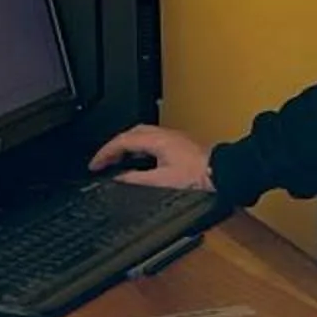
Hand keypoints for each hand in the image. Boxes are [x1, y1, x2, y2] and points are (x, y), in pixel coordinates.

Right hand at [91, 126, 215, 190]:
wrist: (223, 173)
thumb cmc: (199, 176)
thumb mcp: (162, 181)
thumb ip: (137, 180)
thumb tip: (119, 179)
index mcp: (156, 140)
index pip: (122, 140)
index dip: (105, 152)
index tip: (94, 164)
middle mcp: (163, 135)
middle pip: (129, 134)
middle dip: (112, 147)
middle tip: (101, 162)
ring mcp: (171, 138)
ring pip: (140, 136)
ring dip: (125, 147)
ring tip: (115, 161)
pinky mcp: (177, 145)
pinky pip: (150, 141)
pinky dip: (137, 150)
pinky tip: (137, 162)